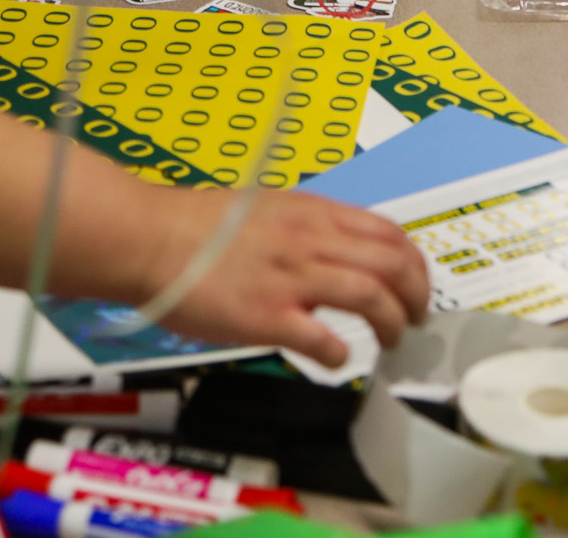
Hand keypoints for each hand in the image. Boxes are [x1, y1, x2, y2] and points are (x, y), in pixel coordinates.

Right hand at [138, 188, 428, 365]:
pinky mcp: (267, 316)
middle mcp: (311, 241)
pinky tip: (337, 358)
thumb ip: (307, 229)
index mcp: (313, 214)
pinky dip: (341, 354)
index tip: (416, 283)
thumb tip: (334, 251)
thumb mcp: (269, 209)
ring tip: (391, 341)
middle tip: (416, 317)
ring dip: (392, 323)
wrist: (151, 238)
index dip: (413, 263)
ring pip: (372, 297)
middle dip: (417, 295)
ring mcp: (292, 278)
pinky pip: (323, 340)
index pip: (388, 233)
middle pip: (393, 264)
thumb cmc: (197, 226)